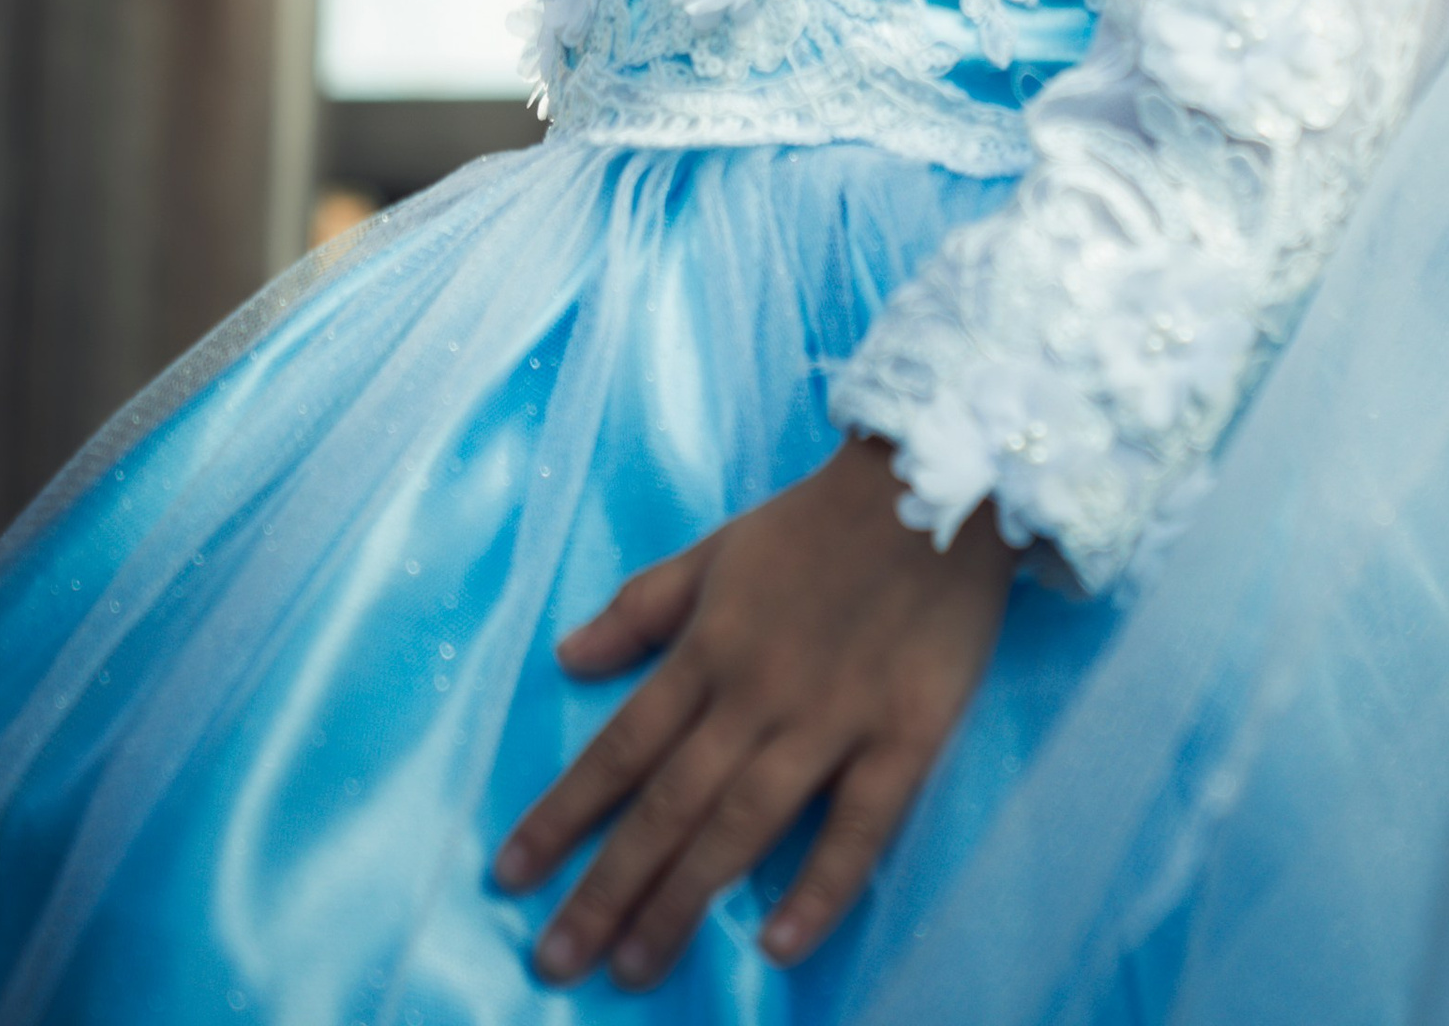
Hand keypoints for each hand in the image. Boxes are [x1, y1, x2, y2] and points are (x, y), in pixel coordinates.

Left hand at [493, 438, 1017, 988]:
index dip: (562, 815)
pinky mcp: (905, 735)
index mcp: (709, 649)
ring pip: (742, 825)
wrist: (940, 479)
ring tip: (633, 970)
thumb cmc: (820, 521)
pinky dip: (820, 887)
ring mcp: (832, 719)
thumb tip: (565, 659)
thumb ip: (642, 609)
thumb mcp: (717, 549)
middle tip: (556, 962)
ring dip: (682, 901)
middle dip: (606, 888)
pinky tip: (780, 945)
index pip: (620, 748)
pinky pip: (859, 825)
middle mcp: (756, 695)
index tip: (508, 877)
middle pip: (668, 804)